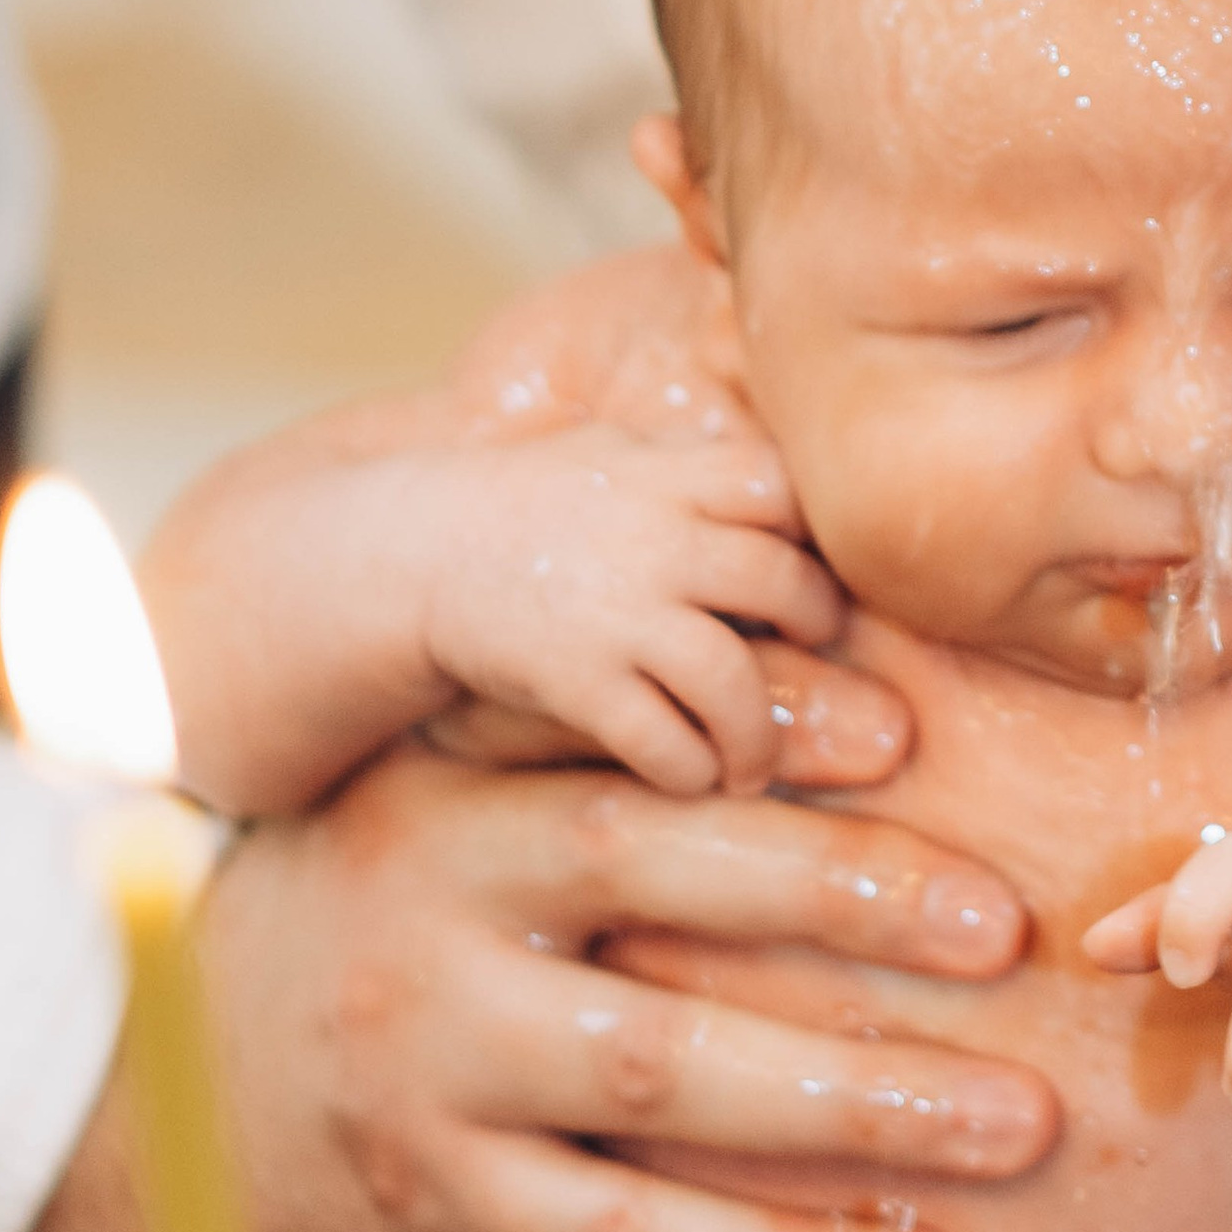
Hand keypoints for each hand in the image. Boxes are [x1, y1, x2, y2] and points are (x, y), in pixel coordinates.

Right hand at [21, 735, 1055, 1231]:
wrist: (159, 1102)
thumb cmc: (377, 928)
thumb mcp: (441, 806)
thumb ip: (582, 746)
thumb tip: (830, 689)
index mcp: (459, 786)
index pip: (631, 737)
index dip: (771, 730)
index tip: (916, 734)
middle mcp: (439, 906)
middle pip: (665, 878)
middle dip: (853, 896)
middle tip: (1014, 932)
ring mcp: (434, 1062)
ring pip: (667, 1075)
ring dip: (858, 1106)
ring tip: (1019, 1125)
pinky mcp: (441, 1207)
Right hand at [410, 422, 825, 797]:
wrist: (414, 554)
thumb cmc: (526, 502)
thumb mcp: (610, 452)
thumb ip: (694, 464)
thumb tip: (788, 482)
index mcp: (667, 475)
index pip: (781, 486)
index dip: (815, 526)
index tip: (817, 557)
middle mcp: (653, 538)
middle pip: (780, 581)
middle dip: (814, 624)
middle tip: (816, 650)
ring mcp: (616, 613)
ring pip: (732, 679)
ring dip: (758, 734)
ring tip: (754, 760)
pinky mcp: (576, 680)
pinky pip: (662, 740)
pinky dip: (689, 769)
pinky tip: (690, 778)